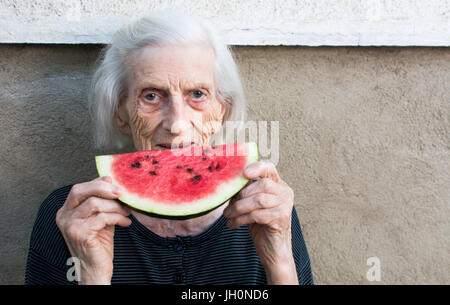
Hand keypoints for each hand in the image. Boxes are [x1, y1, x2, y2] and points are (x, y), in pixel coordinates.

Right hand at [55, 176, 130, 283]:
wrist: (95, 269)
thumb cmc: (99, 243)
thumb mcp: (100, 218)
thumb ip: (102, 201)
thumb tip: (109, 178)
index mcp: (66, 210)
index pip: (80, 188)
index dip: (99, 183)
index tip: (117, 185)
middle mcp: (63, 216)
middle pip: (80, 190)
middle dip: (103, 188)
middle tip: (122, 193)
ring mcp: (69, 225)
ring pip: (94, 204)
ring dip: (115, 206)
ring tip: (127, 211)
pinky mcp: (79, 234)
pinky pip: (102, 218)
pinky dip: (117, 218)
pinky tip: (126, 223)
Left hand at [223, 161, 297, 283]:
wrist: (272, 250)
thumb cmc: (260, 225)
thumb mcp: (252, 205)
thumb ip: (246, 191)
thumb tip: (228, 182)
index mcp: (279, 185)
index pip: (269, 168)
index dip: (257, 167)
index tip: (243, 173)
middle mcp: (285, 192)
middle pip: (262, 185)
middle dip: (240, 195)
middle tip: (227, 207)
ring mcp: (285, 205)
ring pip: (258, 200)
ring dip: (238, 208)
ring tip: (227, 215)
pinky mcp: (281, 218)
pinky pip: (257, 214)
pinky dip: (241, 219)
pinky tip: (233, 225)